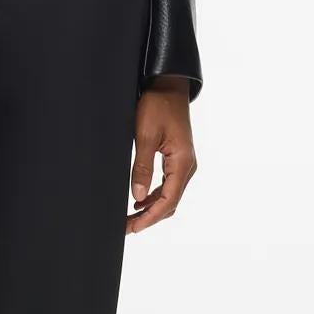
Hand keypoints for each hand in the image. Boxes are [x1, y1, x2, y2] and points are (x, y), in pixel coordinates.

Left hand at [127, 83, 196, 233]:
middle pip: (170, 203)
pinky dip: (154, 196)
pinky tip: (139, 200)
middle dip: (149, 217)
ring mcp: (184, 163)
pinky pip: (168, 185)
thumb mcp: (145, 136)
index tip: (132, 228)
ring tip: (130, 217)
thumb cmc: (158, 106)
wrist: (168, 85)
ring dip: (151, 208)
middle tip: (126, 227)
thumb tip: (137, 196)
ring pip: (169, 196)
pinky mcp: (177, 159)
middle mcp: (187, 166)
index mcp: (182, 162)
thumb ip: (142, 167)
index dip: (149, 217)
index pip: (168, 200)